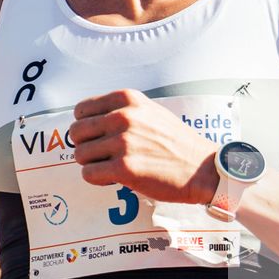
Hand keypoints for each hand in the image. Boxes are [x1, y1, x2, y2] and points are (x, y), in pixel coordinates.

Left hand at [68, 90, 220, 204]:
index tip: (97, 137)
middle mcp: (123, 117)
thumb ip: (121, 111)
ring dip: (93, 164)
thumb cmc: (176, 142)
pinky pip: (89, 174)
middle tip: (103, 155)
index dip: (86, 126)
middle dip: (86, 146)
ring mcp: (123, 142)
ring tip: (113, 166)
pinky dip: (97, 179)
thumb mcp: (150, 111)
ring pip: (81, 154)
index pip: (81, 109)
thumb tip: (88, 120)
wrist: (202, 168)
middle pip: (76, 132)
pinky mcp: (124, 168)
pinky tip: (114, 178)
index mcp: (127, 99)